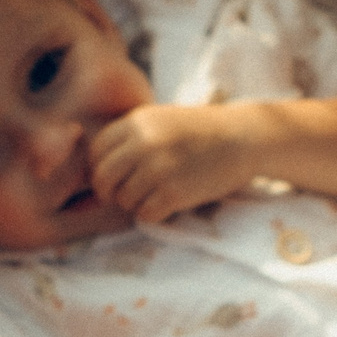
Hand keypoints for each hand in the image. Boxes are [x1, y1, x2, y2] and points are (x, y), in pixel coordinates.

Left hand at [89, 103, 262, 223]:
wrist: (242, 137)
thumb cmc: (199, 132)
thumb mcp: (159, 120)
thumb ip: (130, 137)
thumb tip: (95, 167)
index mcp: (137, 122)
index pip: (96, 151)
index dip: (99, 168)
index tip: (113, 176)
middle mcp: (144, 143)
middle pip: (102, 177)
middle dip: (108, 192)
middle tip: (122, 195)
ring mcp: (159, 168)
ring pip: (123, 199)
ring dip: (134, 204)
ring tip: (152, 196)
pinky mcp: (175, 192)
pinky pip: (145, 214)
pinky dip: (152, 215)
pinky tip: (166, 205)